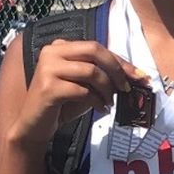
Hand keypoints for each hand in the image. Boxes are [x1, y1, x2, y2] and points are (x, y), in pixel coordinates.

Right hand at [12, 40, 146, 146]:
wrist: (34, 126)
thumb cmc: (61, 105)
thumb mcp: (84, 85)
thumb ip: (102, 75)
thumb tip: (133, 75)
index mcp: (60, 47)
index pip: (96, 47)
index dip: (120, 61)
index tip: (139, 75)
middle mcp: (52, 52)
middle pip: (94, 50)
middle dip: (116, 69)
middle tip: (126, 87)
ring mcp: (48, 69)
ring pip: (91, 71)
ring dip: (107, 89)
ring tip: (110, 102)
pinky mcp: (48, 88)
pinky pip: (83, 91)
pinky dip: (97, 101)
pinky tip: (100, 109)